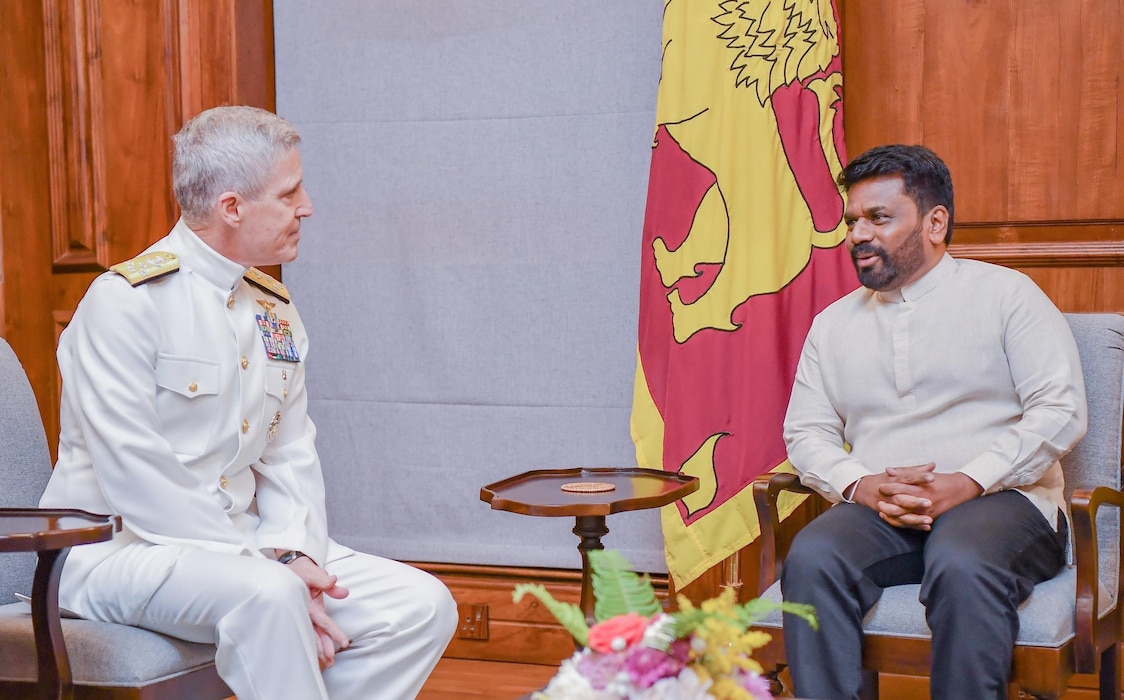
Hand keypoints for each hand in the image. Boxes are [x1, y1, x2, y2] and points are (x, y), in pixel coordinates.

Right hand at [283, 554, 350, 668]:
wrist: (291, 569)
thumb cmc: (302, 571)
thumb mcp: (313, 573)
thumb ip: (326, 582)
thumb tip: (344, 592)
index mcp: (307, 604)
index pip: (322, 621)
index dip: (332, 632)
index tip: (343, 643)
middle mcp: (304, 613)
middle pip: (315, 633)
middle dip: (323, 648)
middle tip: (331, 662)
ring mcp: (304, 615)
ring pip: (312, 634)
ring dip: (319, 649)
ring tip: (328, 663)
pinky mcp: (307, 614)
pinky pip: (310, 630)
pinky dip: (314, 641)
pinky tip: (317, 654)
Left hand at [875, 464, 982, 529]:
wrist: (961, 489)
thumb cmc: (941, 480)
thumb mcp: (923, 474)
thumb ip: (905, 472)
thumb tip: (888, 470)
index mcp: (921, 485)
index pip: (901, 486)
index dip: (888, 487)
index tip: (880, 486)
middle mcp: (923, 498)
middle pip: (901, 501)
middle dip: (888, 501)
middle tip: (878, 500)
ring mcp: (927, 510)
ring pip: (905, 514)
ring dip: (892, 513)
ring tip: (881, 511)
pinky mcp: (931, 517)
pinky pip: (914, 523)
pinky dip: (903, 522)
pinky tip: (895, 520)